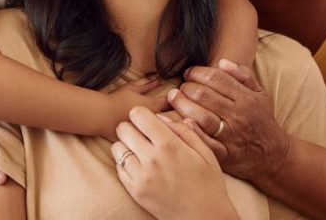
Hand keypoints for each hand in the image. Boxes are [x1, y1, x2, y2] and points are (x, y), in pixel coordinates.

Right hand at [101, 76, 169, 139]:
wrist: (101, 116)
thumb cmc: (116, 100)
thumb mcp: (132, 88)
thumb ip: (147, 84)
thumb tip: (158, 79)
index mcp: (153, 105)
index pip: (170, 102)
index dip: (174, 100)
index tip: (173, 99)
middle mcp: (153, 119)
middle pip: (172, 119)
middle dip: (174, 117)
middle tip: (175, 115)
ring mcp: (147, 132)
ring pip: (164, 132)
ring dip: (166, 129)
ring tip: (167, 127)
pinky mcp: (140, 141)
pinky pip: (152, 141)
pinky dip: (155, 139)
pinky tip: (154, 140)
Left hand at [112, 107, 239, 219]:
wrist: (205, 218)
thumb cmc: (209, 185)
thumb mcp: (205, 153)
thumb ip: (185, 131)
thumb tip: (164, 118)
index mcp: (169, 145)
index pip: (138, 115)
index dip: (142, 115)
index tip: (148, 121)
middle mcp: (151, 159)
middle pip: (123, 129)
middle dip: (132, 128)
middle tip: (144, 136)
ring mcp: (140, 176)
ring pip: (117, 147)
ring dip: (127, 145)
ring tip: (141, 152)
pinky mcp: (135, 191)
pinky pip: (118, 168)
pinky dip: (126, 163)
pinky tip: (140, 166)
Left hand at [168, 59, 290, 180]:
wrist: (274, 155)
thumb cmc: (262, 120)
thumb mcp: (260, 94)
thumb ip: (243, 76)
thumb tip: (221, 62)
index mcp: (246, 98)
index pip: (216, 78)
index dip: (197, 72)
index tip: (189, 73)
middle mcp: (238, 115)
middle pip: (204, 95)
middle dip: (186, 87)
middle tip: (180, 88)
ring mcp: (231, 136)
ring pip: (201, 116)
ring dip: (182, 105)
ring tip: (174, 99)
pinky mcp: (225, 154)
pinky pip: (205, 143)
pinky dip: (192, 132)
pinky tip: (181, 123)